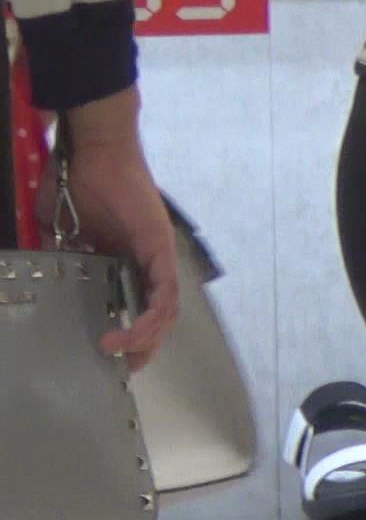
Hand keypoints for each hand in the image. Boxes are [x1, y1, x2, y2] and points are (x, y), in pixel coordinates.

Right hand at [54, 93, 178, 364]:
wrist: (89, 151)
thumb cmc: (75, 182)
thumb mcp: (58, 230)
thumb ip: (59, 255)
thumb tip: (46, 281)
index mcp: (123, 258)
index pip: (136, 304)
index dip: (130, 332)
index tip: (112, 354)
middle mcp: (146, 260)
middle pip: (157, 313)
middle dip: (144, 344)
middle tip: (125, 368)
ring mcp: (157, 253)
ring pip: (165, 307)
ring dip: (147, 335)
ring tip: (124, 352)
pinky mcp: (160, 245)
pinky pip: (165, 287)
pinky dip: (154, 312)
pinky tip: (136, 329)